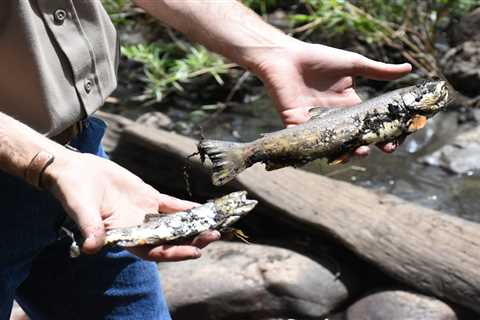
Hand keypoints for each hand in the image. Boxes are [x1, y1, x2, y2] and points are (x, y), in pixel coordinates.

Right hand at [44, 151, 219, 260]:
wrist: (74, 171)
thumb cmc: (73, 192)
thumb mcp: (80, 208)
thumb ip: (89, 227)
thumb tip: (91, 248)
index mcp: (123, 235)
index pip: (153, 250)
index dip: (175, 253)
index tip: (196, 252)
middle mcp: (137, 227)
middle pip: (169, 239)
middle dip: (192, 239)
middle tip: (214, 235)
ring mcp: (144, 212)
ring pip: (173, 223)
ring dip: (193, 225)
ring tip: (215, 225)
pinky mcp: (147, 197)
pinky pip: (171, 205)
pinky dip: (186, 208)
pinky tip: (202, 209)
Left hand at [253, 40, 411, 154]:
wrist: (287, 57)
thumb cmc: (319, 59)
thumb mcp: (353, 64)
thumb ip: (378, 71)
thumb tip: (409, 69)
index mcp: (349, 106)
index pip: (369, 124)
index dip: (382, 133)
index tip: (394, 140)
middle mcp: (334, 118)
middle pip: (353, 138)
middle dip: (369, 145)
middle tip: (383, 148)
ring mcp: (315, 123)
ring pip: (332, 144)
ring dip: (346, 150)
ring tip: (359, 151)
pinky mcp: (295, 124)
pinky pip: (305, 140)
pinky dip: (316, 147)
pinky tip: (329, 152)